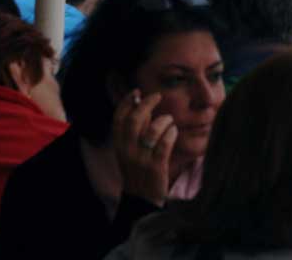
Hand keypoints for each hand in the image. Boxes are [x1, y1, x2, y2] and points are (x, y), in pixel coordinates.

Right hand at [111, 90, 177, 206]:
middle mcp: (127, 152)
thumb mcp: (130, 151)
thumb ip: (135, 130)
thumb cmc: (138, 170)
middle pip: (134, 120)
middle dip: (147, 104)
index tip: (136, 92)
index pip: (118, 119)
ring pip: (152, 131)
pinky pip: (164, 145)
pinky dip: (171, 134)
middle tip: (157, 96)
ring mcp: (141, 160)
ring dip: (163, 120)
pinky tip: (173, 131)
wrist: (141, 200)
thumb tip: (142, 106)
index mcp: (119, 146)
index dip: (126, 102)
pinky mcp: (156, 167)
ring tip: (168, 121)